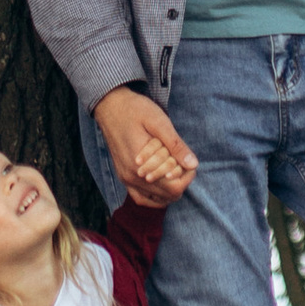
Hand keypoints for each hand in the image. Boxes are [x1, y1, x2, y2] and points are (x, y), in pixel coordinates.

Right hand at [94, 86, 197, 201]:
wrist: (110, 105)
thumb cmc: (135, 110)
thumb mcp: (159, 122)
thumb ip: (176, 145)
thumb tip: (194, 164)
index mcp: (139, 164)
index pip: (174, 187)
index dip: (188, 176)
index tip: (189, 160)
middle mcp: (130, 176)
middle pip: (167, 195)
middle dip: (180, 181)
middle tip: (183, 162)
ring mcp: (125, 178)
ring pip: (155, 200)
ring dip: (169, 189)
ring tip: (175, 170)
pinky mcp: (123, 176)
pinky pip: (141, 197)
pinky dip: (155, 195)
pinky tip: (163, 184)